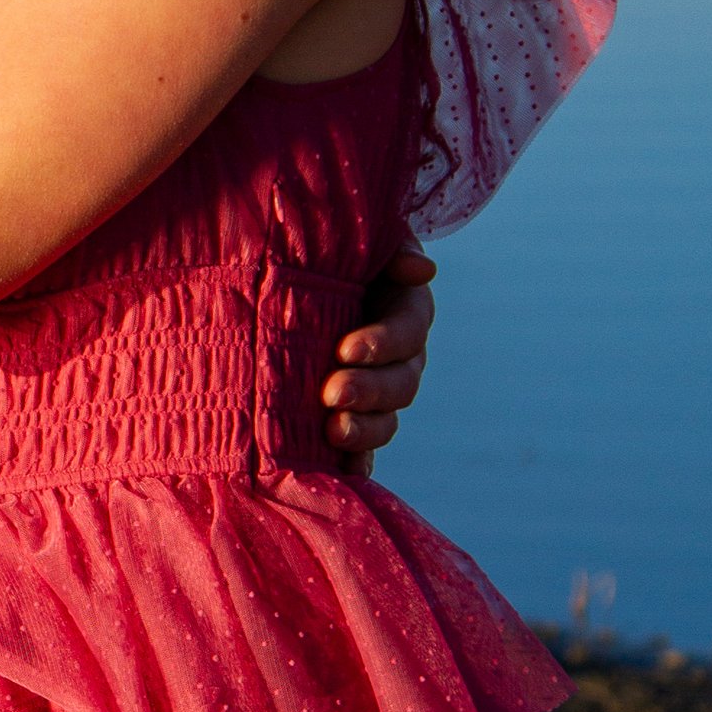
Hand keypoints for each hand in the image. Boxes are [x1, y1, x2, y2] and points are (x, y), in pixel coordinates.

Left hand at [319, 247, 435, 465]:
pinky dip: (357, 460)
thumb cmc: (323, 252)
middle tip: (332, 393)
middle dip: (369, 391)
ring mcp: (378, 392)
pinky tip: (343, 469)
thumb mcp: (353, 241)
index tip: (345, 350)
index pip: (408, 329)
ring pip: (387, 420)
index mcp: (404, 309)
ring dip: (365, 429)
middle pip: (402, 382)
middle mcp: (399, 356)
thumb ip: (389, 246)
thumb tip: (422, 270)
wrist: (290, 279)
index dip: (383, 343)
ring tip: (333, 431)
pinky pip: (364, 448)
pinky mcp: (353, 417)